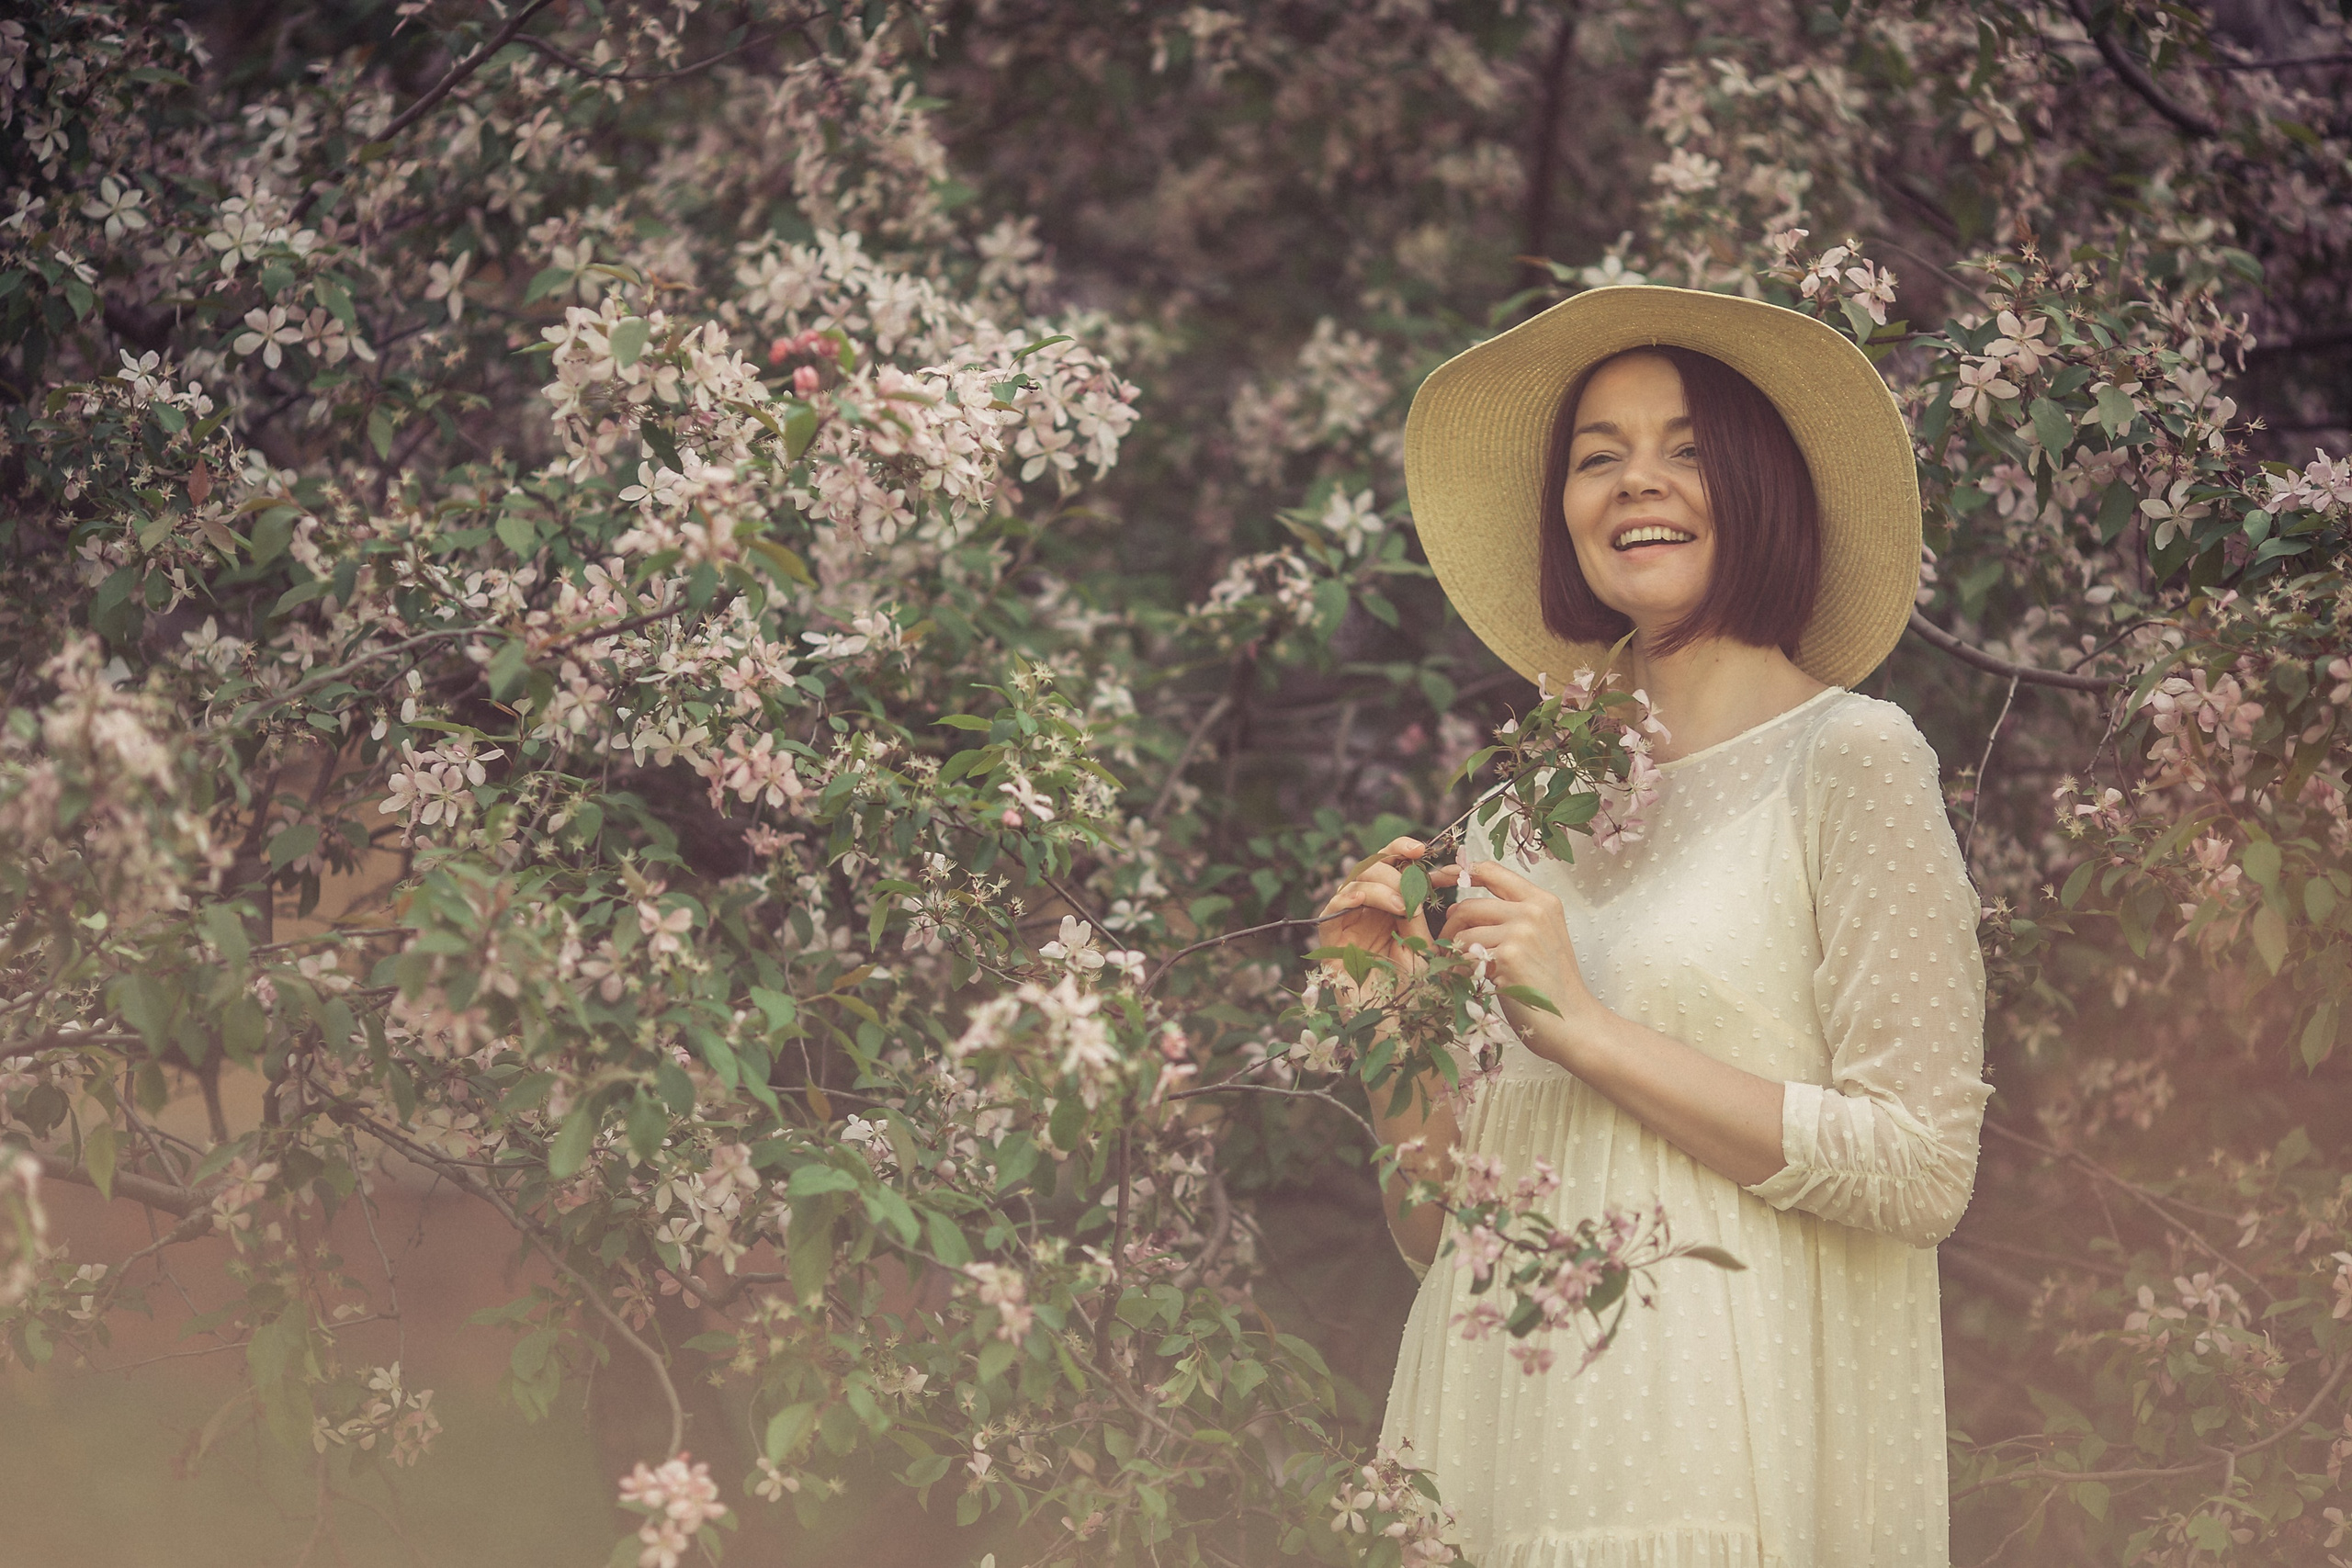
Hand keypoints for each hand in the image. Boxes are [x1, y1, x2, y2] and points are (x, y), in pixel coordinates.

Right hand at [1317, 836, 1432, 984]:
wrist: (1393, 1023)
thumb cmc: (1410, 989)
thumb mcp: (1420, 945)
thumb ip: (1414, 913)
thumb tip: (1414, 878)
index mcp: (1389, 906)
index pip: (1389, 865)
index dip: (1400, 850)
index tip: (1420, 849)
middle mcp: (1366, 910)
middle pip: (1370, 868)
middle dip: (1394, 871)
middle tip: (1413, 893)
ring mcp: (1347, 923)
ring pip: (1354, 883)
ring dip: (1381, 887)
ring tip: (1403, 907)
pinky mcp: (1330, 940)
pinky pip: (1332, 908)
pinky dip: (1349, 897)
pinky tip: (1363, 899)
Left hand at [1432, 859, 1601, 1058]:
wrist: (1573, 1022)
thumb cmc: (1551, 986)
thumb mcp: (1540, 939)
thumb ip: (1510, 917)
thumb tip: (1460, 907)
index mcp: (1542, 901)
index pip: (1492, 871)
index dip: (1458, 872)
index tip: (1437, 878)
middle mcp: (1533, 910)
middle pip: (1469, 904)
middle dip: (1450, 927)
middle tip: (1448, 948)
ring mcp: (1521, 931)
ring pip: (1463, 931)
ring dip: (1453, 951)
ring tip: (1459, 969)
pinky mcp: (1509, 955)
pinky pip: (1465, 955)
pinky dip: (1459, 970)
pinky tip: (1468, 982)